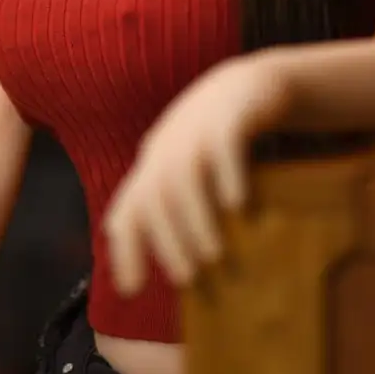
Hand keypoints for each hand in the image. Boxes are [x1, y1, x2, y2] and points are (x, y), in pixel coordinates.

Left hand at [102, 54, 292, 294]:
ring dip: (196, 218)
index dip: (125, 247)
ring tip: (213, 256)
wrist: (248, 84)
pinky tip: (238, 206)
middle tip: (186, 279)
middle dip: (166, 239)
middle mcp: (168, 146)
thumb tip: (164, 263)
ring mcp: (198, 128)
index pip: (128, 207)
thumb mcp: (183, 167)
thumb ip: (167, 206)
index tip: (131, 289)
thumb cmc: (213, 140)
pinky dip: (228, 175)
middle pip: (155, 196)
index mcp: (153, 164)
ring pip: (185, 175)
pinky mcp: (231, 115)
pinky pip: (225, 145)